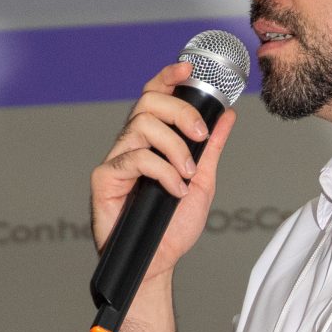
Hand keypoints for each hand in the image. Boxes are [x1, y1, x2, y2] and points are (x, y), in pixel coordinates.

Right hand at [89, 61, 236, 280]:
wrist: (159, 263)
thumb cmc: (172, 227)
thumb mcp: (203, 181)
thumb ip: (210, 147)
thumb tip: (227, 116)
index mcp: (152, 141)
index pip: (154, 96)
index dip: (168, 76)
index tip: (189, 68)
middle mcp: (131, 145)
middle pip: (147, 102)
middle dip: (180, 112)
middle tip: (199, 137)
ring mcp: (116, 160)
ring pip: (142, 126)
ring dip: (174, 148)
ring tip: (187, 176)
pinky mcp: (104, 178)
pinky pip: (134, 158)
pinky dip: (162, 172)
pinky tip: (174, 190)